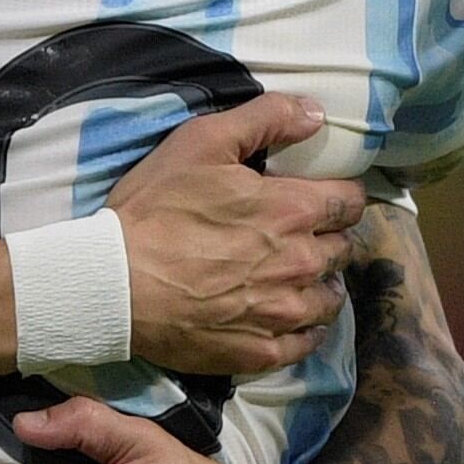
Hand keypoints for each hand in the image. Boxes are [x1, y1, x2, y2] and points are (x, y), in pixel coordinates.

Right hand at [105, 96, 365, 374]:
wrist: (114, 284)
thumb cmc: (156, 209)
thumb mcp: (201, 141)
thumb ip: (265, 119)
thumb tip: (316, 113)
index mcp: (293, 210)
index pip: (349, 201)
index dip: (339, 194)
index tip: (322, 195)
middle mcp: (301, 263)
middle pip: (342, 249)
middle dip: (327, 236)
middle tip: (298, 233)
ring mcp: (285, 312)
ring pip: (330, 297)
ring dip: (319, 283)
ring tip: (293, 277)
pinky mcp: (263, 350)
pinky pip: (308, 342)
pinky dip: (304, 328)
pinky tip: (285, 315)